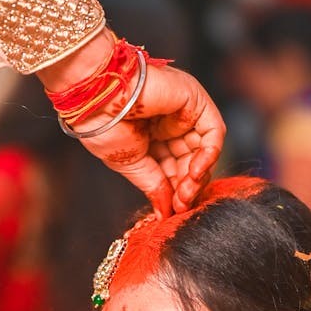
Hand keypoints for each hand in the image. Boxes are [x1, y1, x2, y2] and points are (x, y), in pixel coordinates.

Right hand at [81, 62, 224, 217]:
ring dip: (198, 177)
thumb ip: (154, 186)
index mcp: (151, 137)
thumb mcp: (131, 165)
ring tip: (185, 193)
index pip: (173, 169)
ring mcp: (184, 112)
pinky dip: (209, 156)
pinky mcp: (195, 100)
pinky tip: (194, 173)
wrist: (96, 97)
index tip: (172, 211)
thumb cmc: (103, 125)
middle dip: (187, 187)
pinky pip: (213, 132)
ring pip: (204, 150)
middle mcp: (170, 124)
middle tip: (180, 205)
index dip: (175, 191)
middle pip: (191, 162)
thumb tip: (165, 213)